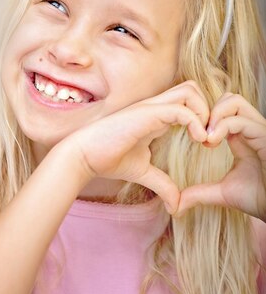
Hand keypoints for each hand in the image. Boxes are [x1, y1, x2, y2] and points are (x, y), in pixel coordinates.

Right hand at [67, 80, 209, 214]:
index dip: (202, 116)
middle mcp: (155, 106)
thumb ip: (162, 183)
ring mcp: (151, 107)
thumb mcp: (143, 172)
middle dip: (209, 109)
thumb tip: (176, 205)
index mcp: (155, 116)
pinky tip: (198, 140)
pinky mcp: (147, 113)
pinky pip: (181, 109)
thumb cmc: (106, 159)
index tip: (206, 142)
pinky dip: (196, 121)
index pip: (187, 101)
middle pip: (192, 88)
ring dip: (205, 112)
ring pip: (190, 91)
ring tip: (205, 137)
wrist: (82, 157)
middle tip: (210, 136)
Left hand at [173, 92, 265, 222]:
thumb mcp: (223, 193)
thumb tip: (177, 204)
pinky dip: (223, 126)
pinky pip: (242, 120)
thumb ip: (200, 192)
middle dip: (208, 110)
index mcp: (242, 137)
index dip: (204, 118)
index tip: (196, 138)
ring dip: (214, 115)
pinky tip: (212, 141)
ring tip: (206, 137)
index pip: (223, 110)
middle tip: (199, 133)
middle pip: (228, 98)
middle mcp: (251, 129)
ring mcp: (260, 130)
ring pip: (234, 101)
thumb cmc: (260, 199)